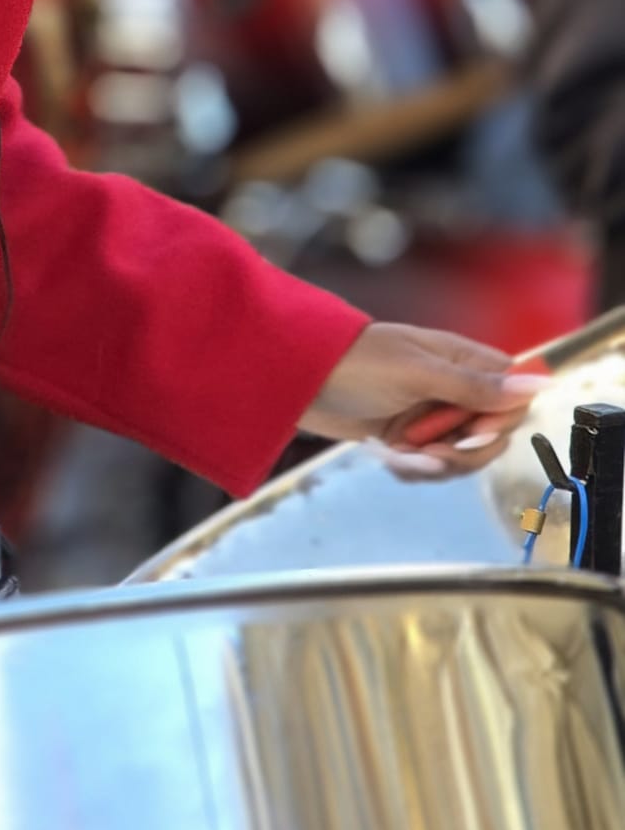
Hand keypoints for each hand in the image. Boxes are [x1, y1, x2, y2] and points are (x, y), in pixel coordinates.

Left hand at [301, 322, 543, 472]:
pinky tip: (390, 459)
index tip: (475, 431)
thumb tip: (536, 385)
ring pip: (460, 455)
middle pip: (490, 434)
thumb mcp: (417, 373)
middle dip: (464, 451)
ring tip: (403, 454)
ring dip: (435, 463)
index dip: (501, 419)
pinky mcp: (405, 437)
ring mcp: (427, 414)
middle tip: (429, 449)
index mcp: (460, 361)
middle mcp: (449, 388)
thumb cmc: (353, 362)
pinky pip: (428, 465)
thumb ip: (475, 386)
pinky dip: (413, 468)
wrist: (294, 379)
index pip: (511, 394)